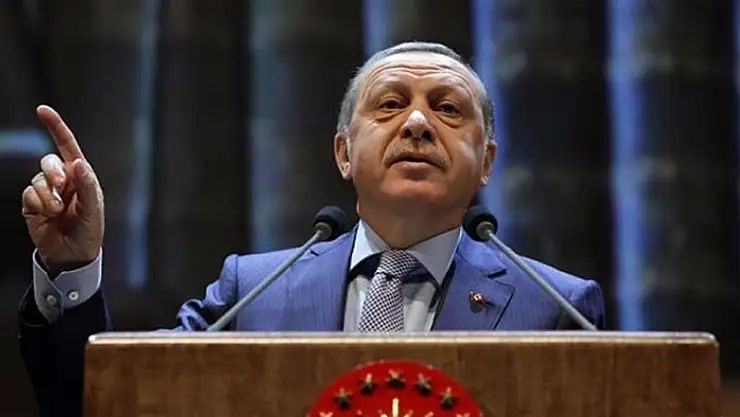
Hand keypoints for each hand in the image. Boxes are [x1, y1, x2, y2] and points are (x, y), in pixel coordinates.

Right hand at [21, 105, 103, 269]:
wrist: (72, 255)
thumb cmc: (89, 231)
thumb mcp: (93, 210)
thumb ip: (86, 187)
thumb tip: (78, 164)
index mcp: (81, 176)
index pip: (67, 146)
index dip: (55, 127)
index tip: (42, 110)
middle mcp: (63, 180)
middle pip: (48, 161)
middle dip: (54, 173)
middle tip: (63, 188)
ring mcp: (46, 191)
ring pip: (37, 179)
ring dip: (48, 195)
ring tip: (58, 211)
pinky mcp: (32, 204)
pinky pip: (29, 194)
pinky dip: (38, 204)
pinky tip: (47, 216)